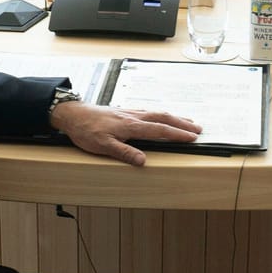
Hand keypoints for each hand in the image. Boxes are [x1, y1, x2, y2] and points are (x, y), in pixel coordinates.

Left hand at [49, 102, 202, 166]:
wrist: (73, 114)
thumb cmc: (86, 130)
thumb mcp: (102, 146)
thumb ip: (124, 153)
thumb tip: (143, 160)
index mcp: (131, 126)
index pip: (159, 130)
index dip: (177, 134)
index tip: (192, 138)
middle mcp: (133, 117)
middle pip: (163, 118)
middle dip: (182, 124)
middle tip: (198, 129)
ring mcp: (130, 112)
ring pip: (157, 113)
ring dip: (174, 118)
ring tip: (187, 122)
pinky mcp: (125, 112)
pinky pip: (149, 112)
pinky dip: (161, 115)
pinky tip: (162, 117)